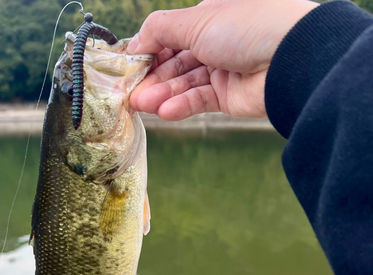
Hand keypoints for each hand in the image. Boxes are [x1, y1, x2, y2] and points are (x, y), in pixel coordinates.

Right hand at [128, 0, 317, 118]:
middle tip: (131, 94)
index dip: (148, 51)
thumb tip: (136, 41)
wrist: (290, 60)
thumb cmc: (247, 28)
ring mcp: (222, 71)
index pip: (170, 36)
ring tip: (142, 105)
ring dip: (162, 95)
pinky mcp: (228, 97)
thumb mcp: (197, 20)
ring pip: (184, 84)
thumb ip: (161, 30)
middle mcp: (215, 43)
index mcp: (209, 18)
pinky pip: (199, 101)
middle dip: (152, 78)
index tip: (128, 67)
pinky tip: (165, 111)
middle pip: (174, 63)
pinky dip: (181, 106)